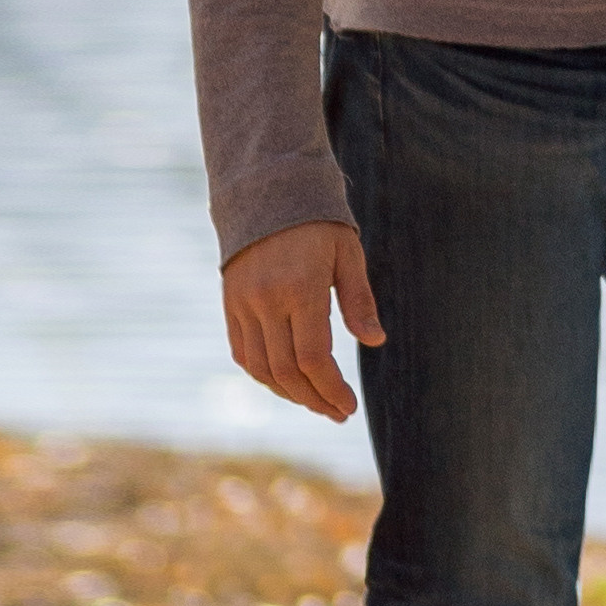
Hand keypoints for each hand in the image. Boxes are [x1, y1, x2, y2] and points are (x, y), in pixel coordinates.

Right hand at [222, 219, 384, 424]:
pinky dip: (263, 376)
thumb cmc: (319, 222)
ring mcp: (242, 304)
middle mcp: (265, 300)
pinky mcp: (229, 304)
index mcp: (300, 288)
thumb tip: (375, 342)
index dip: (332, 389)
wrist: (267, 191)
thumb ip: (359, 300)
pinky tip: (287, 384)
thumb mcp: (348, 254)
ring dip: (289, 394)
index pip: (314, 357)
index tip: (349, 406)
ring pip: (260, 369)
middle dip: (314, 399)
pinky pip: (242, 353)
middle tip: (337, 413)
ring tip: (316, 403)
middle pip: (287, 370)